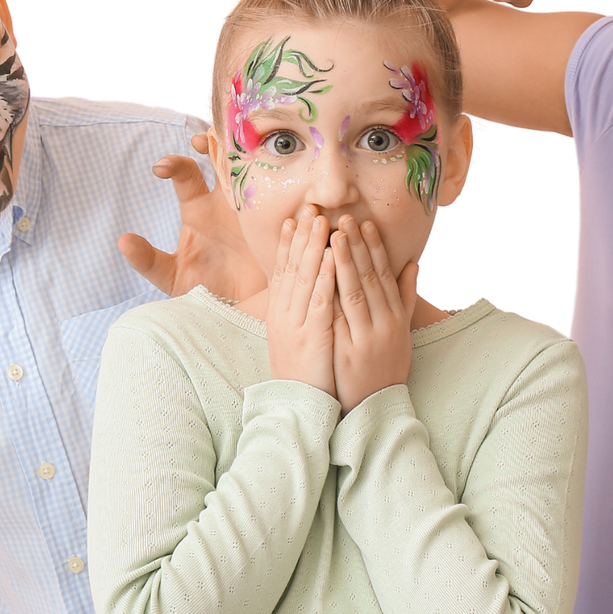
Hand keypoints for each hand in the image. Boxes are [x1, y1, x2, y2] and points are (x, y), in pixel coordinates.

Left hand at [119, 134, 267, 300]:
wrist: (242, 311)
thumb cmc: (205, 290)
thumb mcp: (173, 278)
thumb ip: (147, 260)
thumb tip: (123, 241)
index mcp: (198, 208)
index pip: (185, 174)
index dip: (173, 164)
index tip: (161, 168)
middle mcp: (225, 200)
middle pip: (222, 158)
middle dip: (216, 142)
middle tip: (205, 139)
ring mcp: (254, 206)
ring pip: (253, 167)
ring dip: (249, 151)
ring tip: (245, 141)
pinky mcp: (278, 219)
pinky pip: (281, 194)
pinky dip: (281, 176)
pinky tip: (280, 166)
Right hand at [264, 209, 337, 399]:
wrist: (298, 406)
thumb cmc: (302, 374)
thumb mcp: (294, 339)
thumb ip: (298, 313)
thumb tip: (304, 291)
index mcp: (279, 314)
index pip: (282, 271)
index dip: (288, 244)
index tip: (294, 218)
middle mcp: (283, 315)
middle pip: (291, 267)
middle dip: (301, 235)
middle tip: (310, 207)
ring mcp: (295, 325)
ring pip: (304, 278)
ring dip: (313, 247)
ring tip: (321, 221)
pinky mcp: (311, 336)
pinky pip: (319, 300)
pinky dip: (325, 275)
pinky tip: (333, 256)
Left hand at [328, 217, 417, 415]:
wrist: (377, 407)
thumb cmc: (388, 365)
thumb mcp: (403, 331)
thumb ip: (406, 297)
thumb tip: (413, 263)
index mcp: (396, 317)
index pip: (384, 276)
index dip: (374, 249)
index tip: (364, 224)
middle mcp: (384, 325)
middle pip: (368, 279)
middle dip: (355, 248)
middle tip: (343, 220)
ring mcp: (365, 339)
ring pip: (354, 295)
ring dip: (342, 264)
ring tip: (331, 238)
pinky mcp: (347, 353)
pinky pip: (337, 320)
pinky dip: (329, 297)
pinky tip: (319, 277)